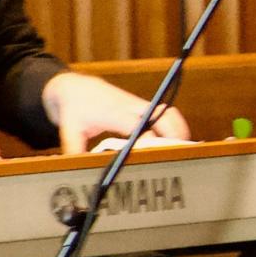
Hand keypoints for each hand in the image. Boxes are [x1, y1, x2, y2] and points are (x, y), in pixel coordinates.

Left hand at [44, 71, 186, 156]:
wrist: (76, 87)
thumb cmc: (75, 110)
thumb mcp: (69, 132)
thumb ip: (75, 152)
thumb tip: (78, 170)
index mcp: (113, 114)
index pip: (138, 126)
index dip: (149, 140)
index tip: (156, 155)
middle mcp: (130, 107)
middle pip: (161, 116)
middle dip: (174, 133)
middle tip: (180, 153)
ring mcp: (138, 105)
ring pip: (167, 112)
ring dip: (179, 127)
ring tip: (186, 147)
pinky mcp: (142, 106)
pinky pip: (165, 112)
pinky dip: (175, 124)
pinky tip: (178, 139)